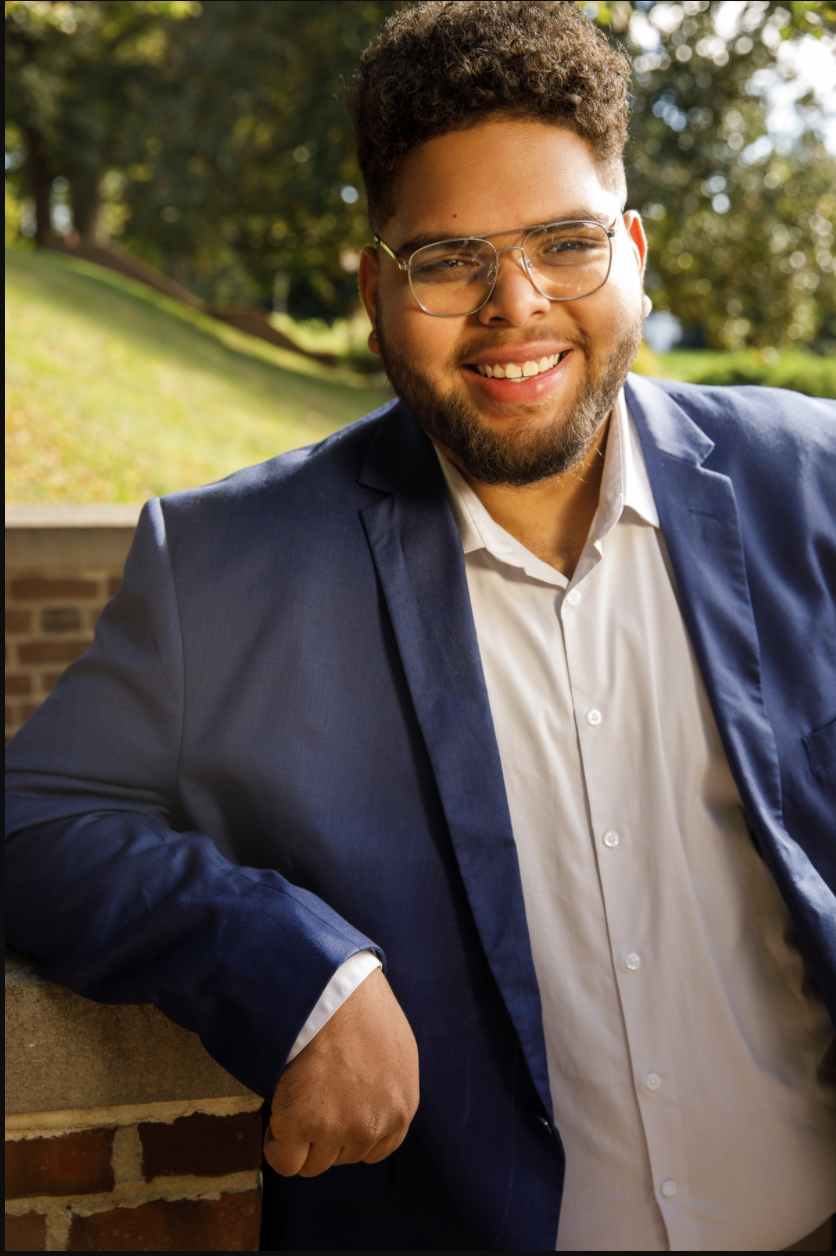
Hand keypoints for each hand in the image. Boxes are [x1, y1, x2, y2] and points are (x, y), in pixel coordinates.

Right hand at [263, 967, 418, 1176]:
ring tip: (292, 1107)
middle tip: (310, 1103)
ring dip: (300, 1141)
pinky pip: (284, 1160)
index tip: (334, 1116)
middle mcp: (373, 1126)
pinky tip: (276, 1119)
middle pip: (342, 1156)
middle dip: (325, 1136)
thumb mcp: (395, 1050)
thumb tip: (369, 1098)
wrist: (331, 990)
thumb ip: (387, 1086)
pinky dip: (276, 1147)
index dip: (350, 1135)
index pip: (375, 1150)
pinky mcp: (301, 1124)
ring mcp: (337, 1129)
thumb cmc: (360, 1005)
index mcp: (401, 1108)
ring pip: (313, 1163)